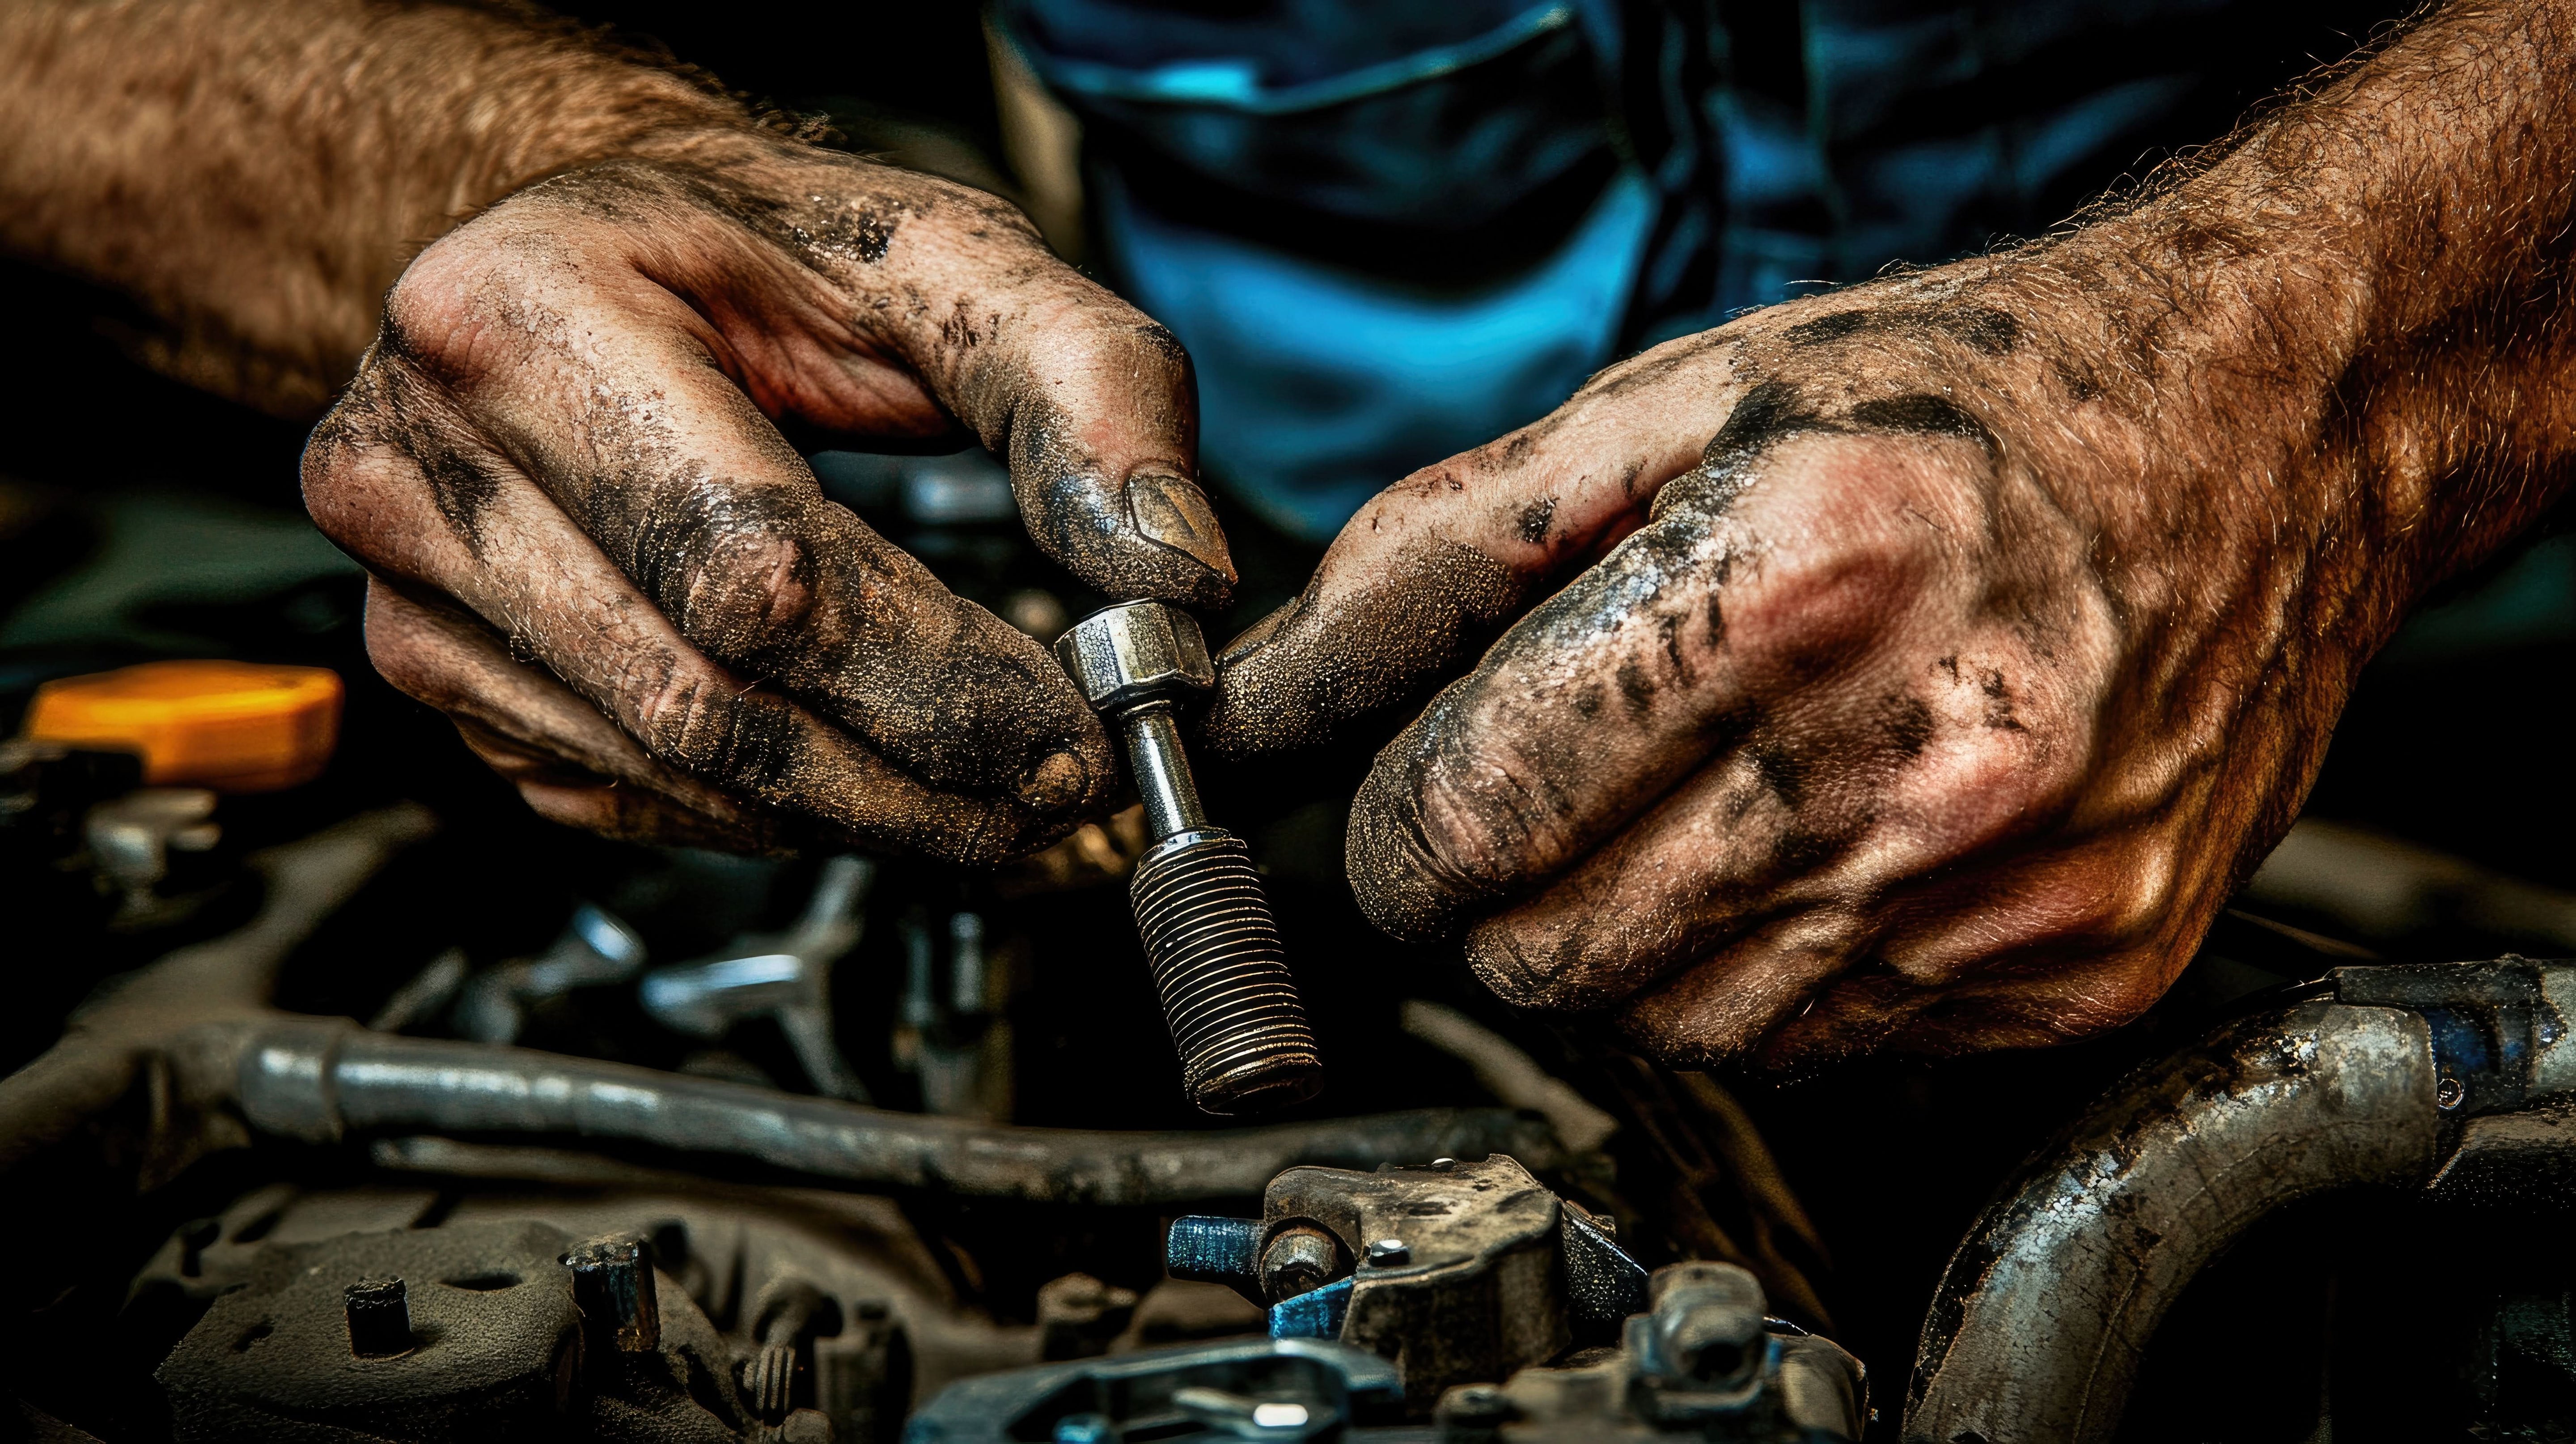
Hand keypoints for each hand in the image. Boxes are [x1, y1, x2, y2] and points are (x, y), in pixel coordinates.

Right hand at [304, 133, 1231, 860]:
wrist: (570, 256)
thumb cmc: (745, 251)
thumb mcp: (934, 254)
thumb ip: (1083, 387)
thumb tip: (1173, 568)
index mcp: (523, 324)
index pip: (756, 568)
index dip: (933, 680)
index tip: (1072, 738)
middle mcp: (419, 462)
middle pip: (706, 697)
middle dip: (911, 780)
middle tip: (1053, 803)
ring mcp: (404, 584)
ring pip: (665, 770)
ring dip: (851, 816)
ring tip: (984, 805)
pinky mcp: (431, 668)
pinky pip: (619, 791)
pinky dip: (761, 812)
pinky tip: (855, 780)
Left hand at [1204, 3, 2575, 1065]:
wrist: (2254, 432)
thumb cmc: (1950, 402)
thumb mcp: (1664, 408)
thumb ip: (1428, 564)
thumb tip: (1257, 703)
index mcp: (1792, 588)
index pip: (1467, 822)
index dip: (1386, 831)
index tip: (1397, 800)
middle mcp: (1913, 761)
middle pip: (1545, 956)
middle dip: (1484, 895)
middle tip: (1532, 798)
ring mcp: (2006, 892)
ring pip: (1664, 1031)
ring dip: (1616, 943)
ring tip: (1688, 802)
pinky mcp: (2070, 973)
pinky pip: (1812, 1052)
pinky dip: (1758, 972)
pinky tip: (1807, 844)